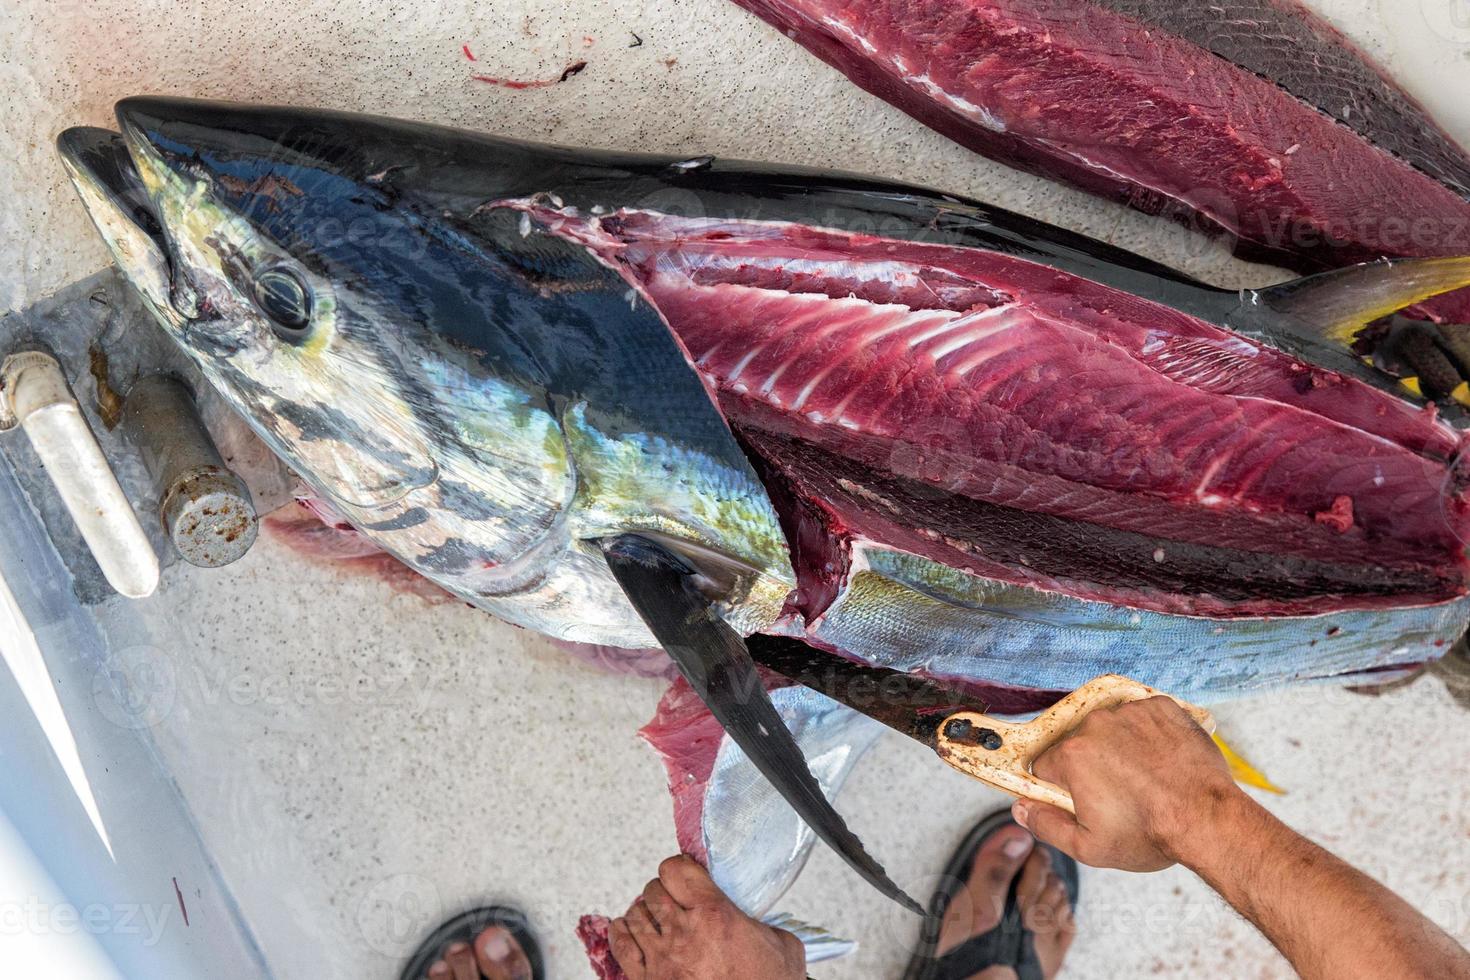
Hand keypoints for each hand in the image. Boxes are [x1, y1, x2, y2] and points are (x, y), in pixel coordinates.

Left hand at [609, 855, 806, 979]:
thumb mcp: (784, 946)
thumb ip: (765, 922)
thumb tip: (756, 918)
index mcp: (715, 916)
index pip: (676, 869)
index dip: (680, 868)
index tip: (687, 874)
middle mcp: (684, 933)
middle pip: (653, 889)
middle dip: (664, 890)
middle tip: (676, 899)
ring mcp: (663, 959)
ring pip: (635, 914)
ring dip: (646, 912)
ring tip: (657, 916)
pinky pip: (621, 946)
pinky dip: (622, 932)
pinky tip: (630, 930)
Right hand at [1012, 696, 1238, 871]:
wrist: (1208, 819)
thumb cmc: (1151, 833)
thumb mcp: (1089, 847)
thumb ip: (1047, 825)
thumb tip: (1021, 809)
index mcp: (1073, 756)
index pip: (1048, 766)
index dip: (1064, 787)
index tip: (1085, 801)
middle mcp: (1097, 725)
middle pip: (1080, 744)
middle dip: (1093, 766)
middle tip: (1121, 795)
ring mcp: (1132, 712)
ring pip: (1113, 728)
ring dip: (1122, 747)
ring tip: (1146, 778)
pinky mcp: (1162, 707)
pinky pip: (1145, 716)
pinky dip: (1150, 734)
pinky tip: (1162, 760)